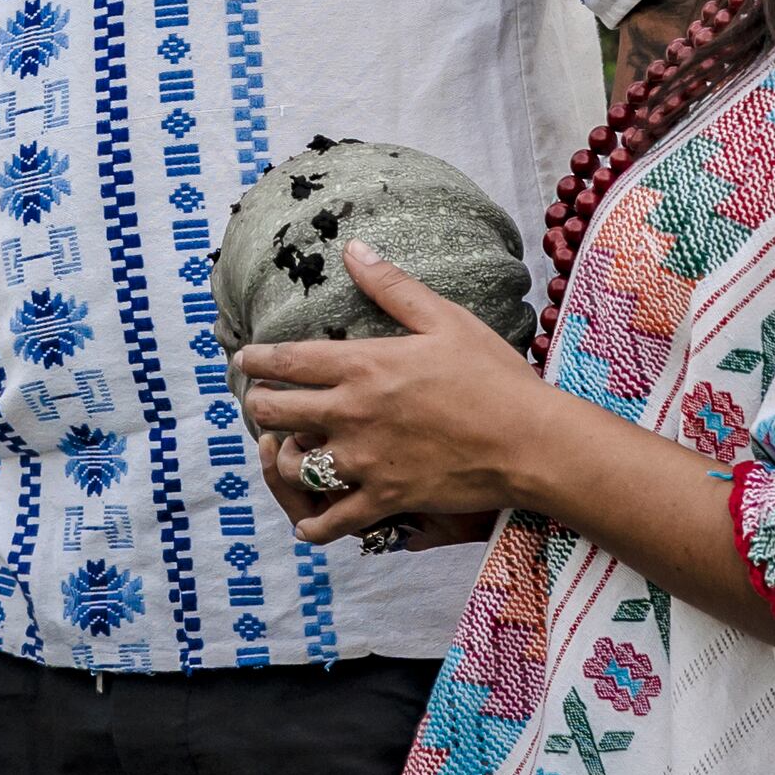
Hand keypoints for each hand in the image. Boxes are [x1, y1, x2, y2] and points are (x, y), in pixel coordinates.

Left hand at [236, 242, 557, 550]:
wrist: (529, 441)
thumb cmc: (493, 375)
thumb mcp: (444, 319)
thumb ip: (392, 286)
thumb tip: (353, 249)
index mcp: (364, 365)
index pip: (289, 360)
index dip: (259, 360)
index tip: (245, 360)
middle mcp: (353, 412)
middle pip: (277, 411)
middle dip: (261, 405)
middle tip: (260, 404)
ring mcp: (365, 459)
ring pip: (295, 465)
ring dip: (283, 459)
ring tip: (287, 452)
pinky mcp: (384, 498)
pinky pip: (332, 519)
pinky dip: (315, 525)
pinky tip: (308, 524)